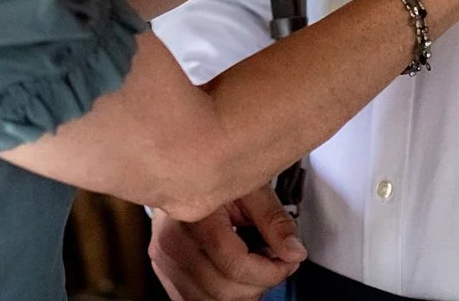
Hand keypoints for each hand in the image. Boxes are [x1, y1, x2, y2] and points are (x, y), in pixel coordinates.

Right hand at [148, 185, 305, 300]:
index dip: (271, 270)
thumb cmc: (213, 175)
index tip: (289, 259)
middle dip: (261, 282)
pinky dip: (225, 295)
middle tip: (277, 262)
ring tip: (256, 265)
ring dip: (243, 292)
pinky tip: (236, 275)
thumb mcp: (250, 187)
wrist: (177, 171)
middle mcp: (171, 242)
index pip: (235, 264)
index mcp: (193, 215)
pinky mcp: (164, 273)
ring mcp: (164, 261)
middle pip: (224, 289)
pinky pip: (197, 300)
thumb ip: (274, 220)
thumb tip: (294, 251)